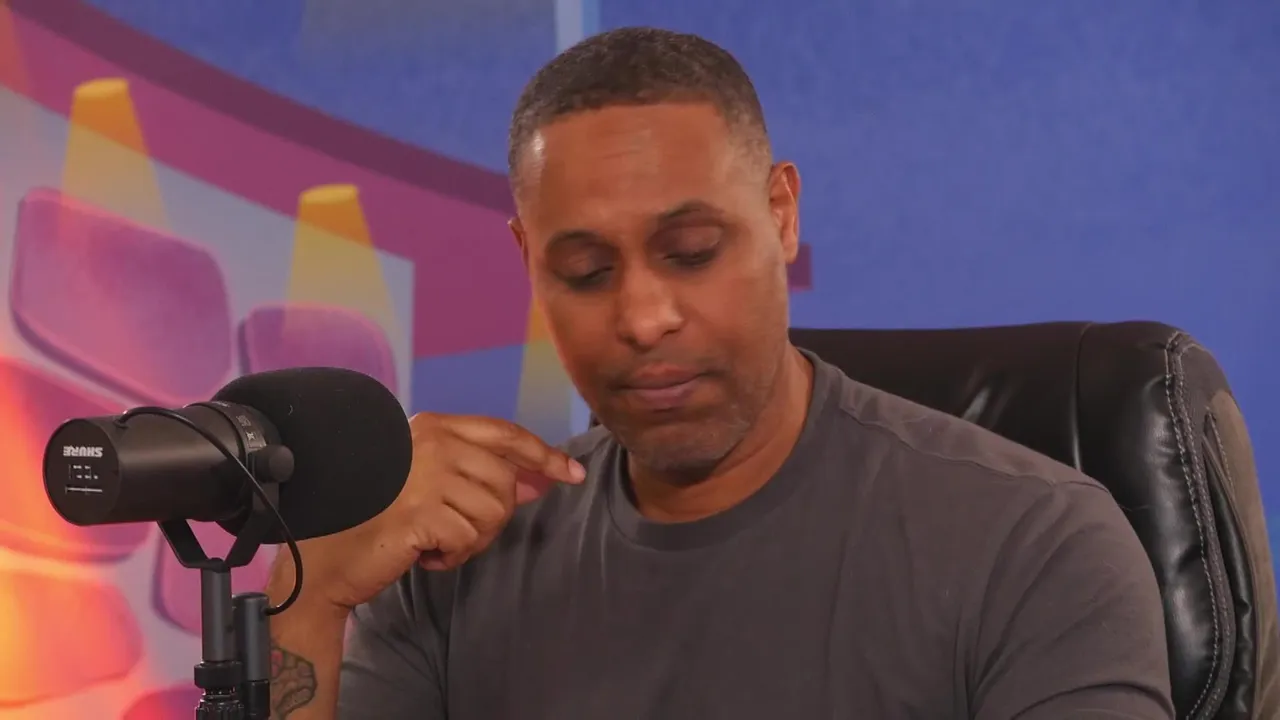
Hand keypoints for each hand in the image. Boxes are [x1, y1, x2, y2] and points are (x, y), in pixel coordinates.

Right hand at [271, 413, 586, 613]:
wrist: (326, 554)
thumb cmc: (377, 516)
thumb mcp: (432, 484)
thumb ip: (481, 475)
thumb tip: (539, 482)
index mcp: (434, 426)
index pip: (506, 434)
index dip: (544, 455)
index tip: (572, 474)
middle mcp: (432, 442)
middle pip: (506, 481)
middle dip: (494, 516)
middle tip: (457, 532)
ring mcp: (427, 475)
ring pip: (494, 512)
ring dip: (473, 539)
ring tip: (437, 541)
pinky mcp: (422, 512)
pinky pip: (470, 539)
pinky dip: (454, 556)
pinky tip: (425, 554)